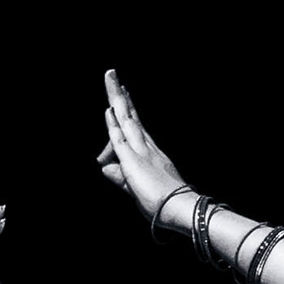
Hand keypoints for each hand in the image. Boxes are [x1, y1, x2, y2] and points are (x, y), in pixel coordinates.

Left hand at [96, 69, 191, 229]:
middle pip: (130, 115)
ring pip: (126, 119)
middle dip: (119, 95)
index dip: (128, 109)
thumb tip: (103, 166)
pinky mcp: (134, 161)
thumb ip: (119, 175)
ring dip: (116, 98)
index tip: (123, 93)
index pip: (136, 126)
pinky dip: (114, 124)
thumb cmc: (164, 204)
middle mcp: (147, 147)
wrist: (181, 209)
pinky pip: (120, 139)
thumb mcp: (136, 187)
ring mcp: (141, 151)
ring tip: (110, 76)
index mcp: (152, 152)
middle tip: (112, 74)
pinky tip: (109, 110)